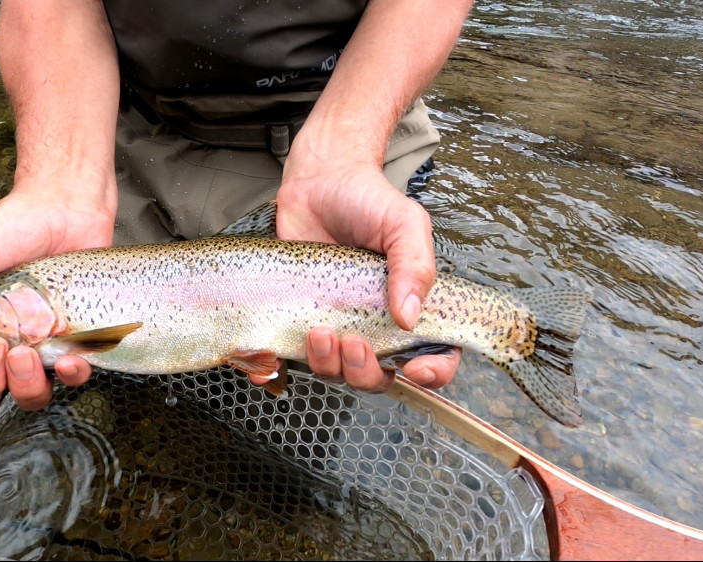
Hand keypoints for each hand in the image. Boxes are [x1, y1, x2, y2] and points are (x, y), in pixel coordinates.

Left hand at [276, 161, 460, 391]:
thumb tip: (409, 316)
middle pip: (380, 377)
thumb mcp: (403, 223)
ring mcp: (337, 324)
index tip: (414, 369)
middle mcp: (376, 323)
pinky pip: (290, 358)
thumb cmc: (367, 200)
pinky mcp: (298, 319)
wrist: (317, 181)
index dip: (430, 373)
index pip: (434, 356)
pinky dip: (276, 368)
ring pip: (337, 372)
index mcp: (412, 306)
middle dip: (366, 372)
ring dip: (329, 365)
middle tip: (353, 342)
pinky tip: (268, 362)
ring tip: (319, 331)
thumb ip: (414, 265)